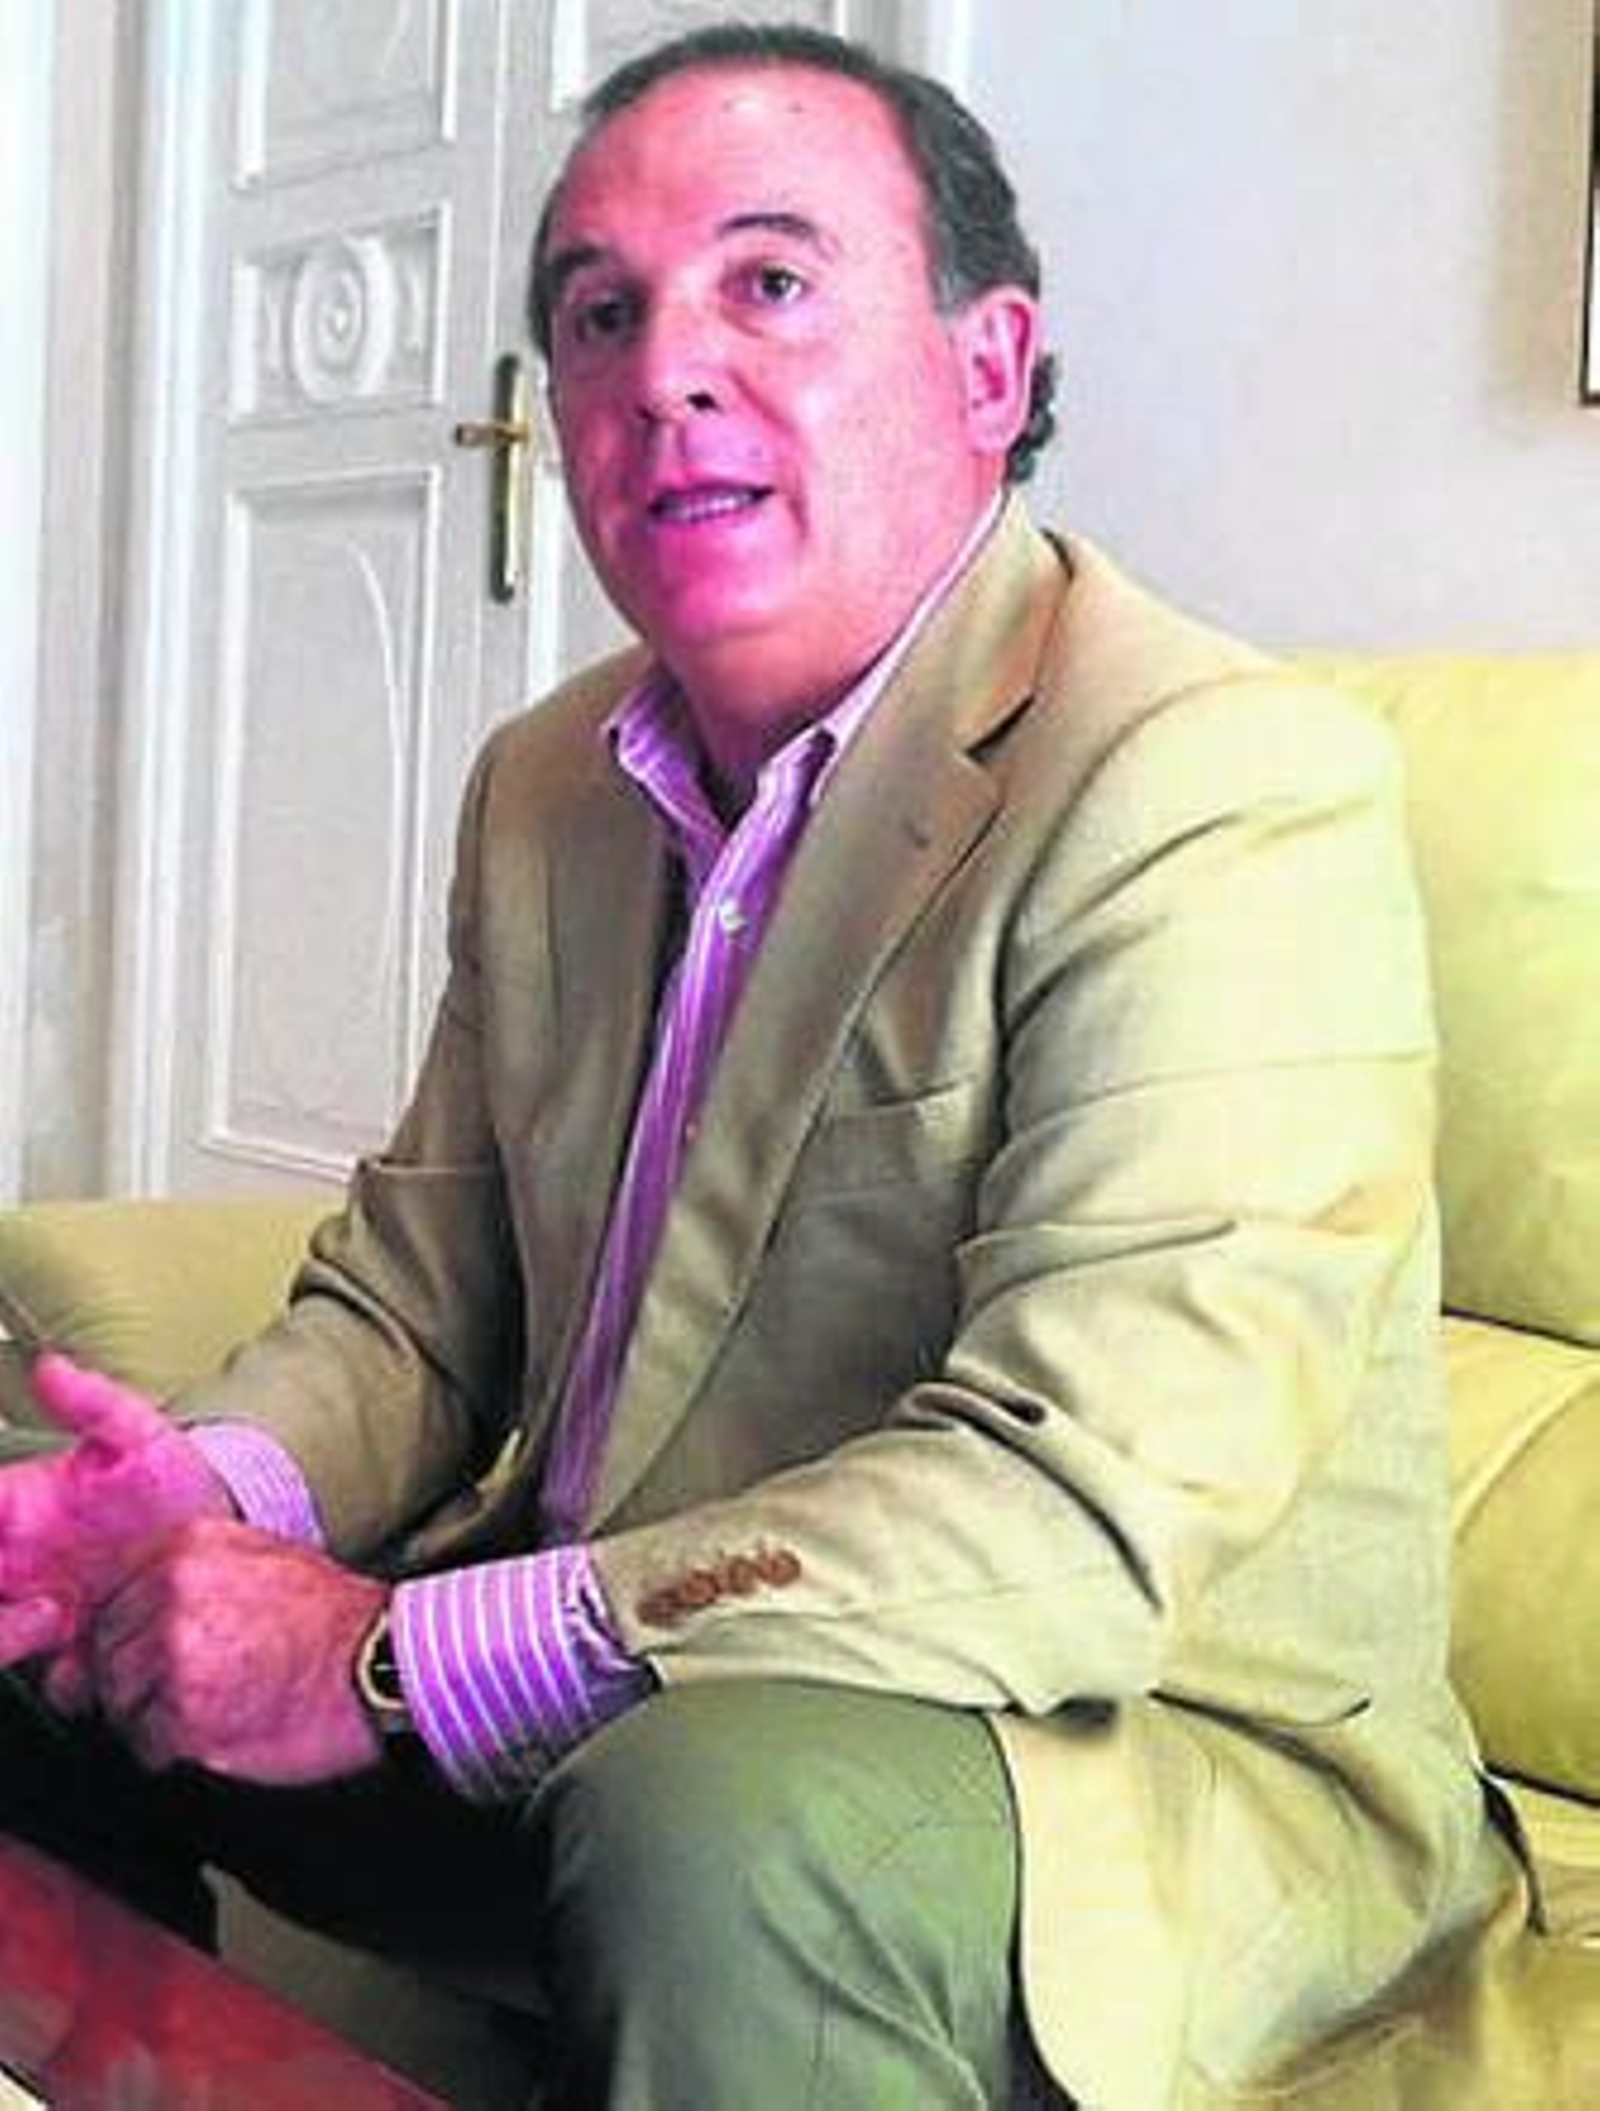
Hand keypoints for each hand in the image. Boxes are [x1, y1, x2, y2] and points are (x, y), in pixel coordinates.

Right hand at [0, 1355, 233, 1697]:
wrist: (227, 1545)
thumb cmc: (177, 1488)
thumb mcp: (142, 1438)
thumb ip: (96, 1404)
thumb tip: (50, 1367)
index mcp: (15, 1508)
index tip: (7, 1523)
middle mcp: (15, 1562)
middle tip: (33, 1592)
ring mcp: (33, 1609)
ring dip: (7, 1633)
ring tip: (58, 1615)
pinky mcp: (65, 1652)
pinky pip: (40, 1674)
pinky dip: (53, 1672)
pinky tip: (76, 1653)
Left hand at [88, 1519, 387, 1784]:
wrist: (383, 1665)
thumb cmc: (332, 1619)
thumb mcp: (260, 1557)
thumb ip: (187, 1571)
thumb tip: (127, 1608)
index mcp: (187, 1549)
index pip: (105, 1597)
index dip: (122, 1634)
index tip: (143, 1652)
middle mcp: (172, 1594)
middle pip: (105, 1653)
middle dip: (133, 1680)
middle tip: (185, 1690)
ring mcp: (176, 1657)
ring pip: (118, 1702)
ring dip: (149, 1717)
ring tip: (207, 1711)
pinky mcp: (187, 1718)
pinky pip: (147, 1745)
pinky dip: (172, 1751)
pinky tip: (216, 1735)